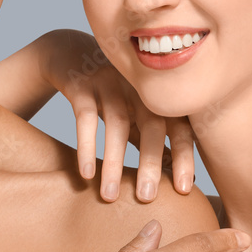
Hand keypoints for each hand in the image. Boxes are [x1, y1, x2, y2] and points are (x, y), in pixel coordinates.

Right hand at [42, 29, 195, 202]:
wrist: (68, 53)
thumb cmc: (109, 92)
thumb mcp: (132, 111)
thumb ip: (151, 136)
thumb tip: (175, 171)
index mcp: (157, 94)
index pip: (179, 126)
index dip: (183, 156)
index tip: (183, 189)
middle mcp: (138, 85)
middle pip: (152, 125)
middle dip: (150, 163)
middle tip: (146, 198)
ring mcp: (110, 81)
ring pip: (117, 124)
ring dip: (114, 162)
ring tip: (109, 195)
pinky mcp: (81, 84)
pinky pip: (85, 117)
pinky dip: (87, 146)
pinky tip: (86, 173)